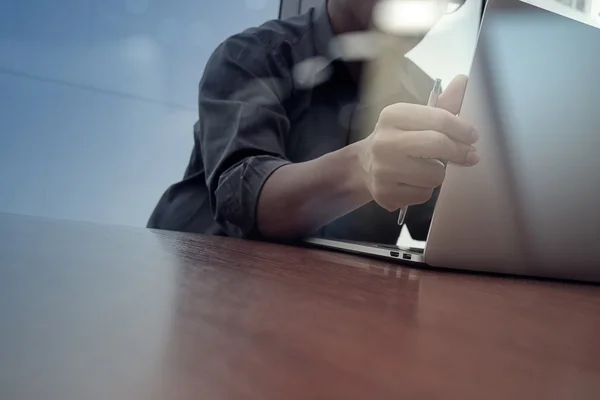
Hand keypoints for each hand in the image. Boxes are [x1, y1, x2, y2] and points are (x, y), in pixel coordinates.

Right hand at [355, 75, 479, 211]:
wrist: (364, 166)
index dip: (462, 128)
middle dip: (459, 152)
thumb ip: (442, 104)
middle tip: (468, 156)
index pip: (439, 118)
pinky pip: (423, 194)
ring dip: (439, 173)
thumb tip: (463, 79)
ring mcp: (382, 169)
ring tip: (428, 169)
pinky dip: (425, 190)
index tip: (473, 136)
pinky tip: (413, 183)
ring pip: (434, 175)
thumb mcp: (415, 118)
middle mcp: (384, 141)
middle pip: (438, 145)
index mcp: (392, 115)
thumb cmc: (398, 139)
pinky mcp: (384, 193)